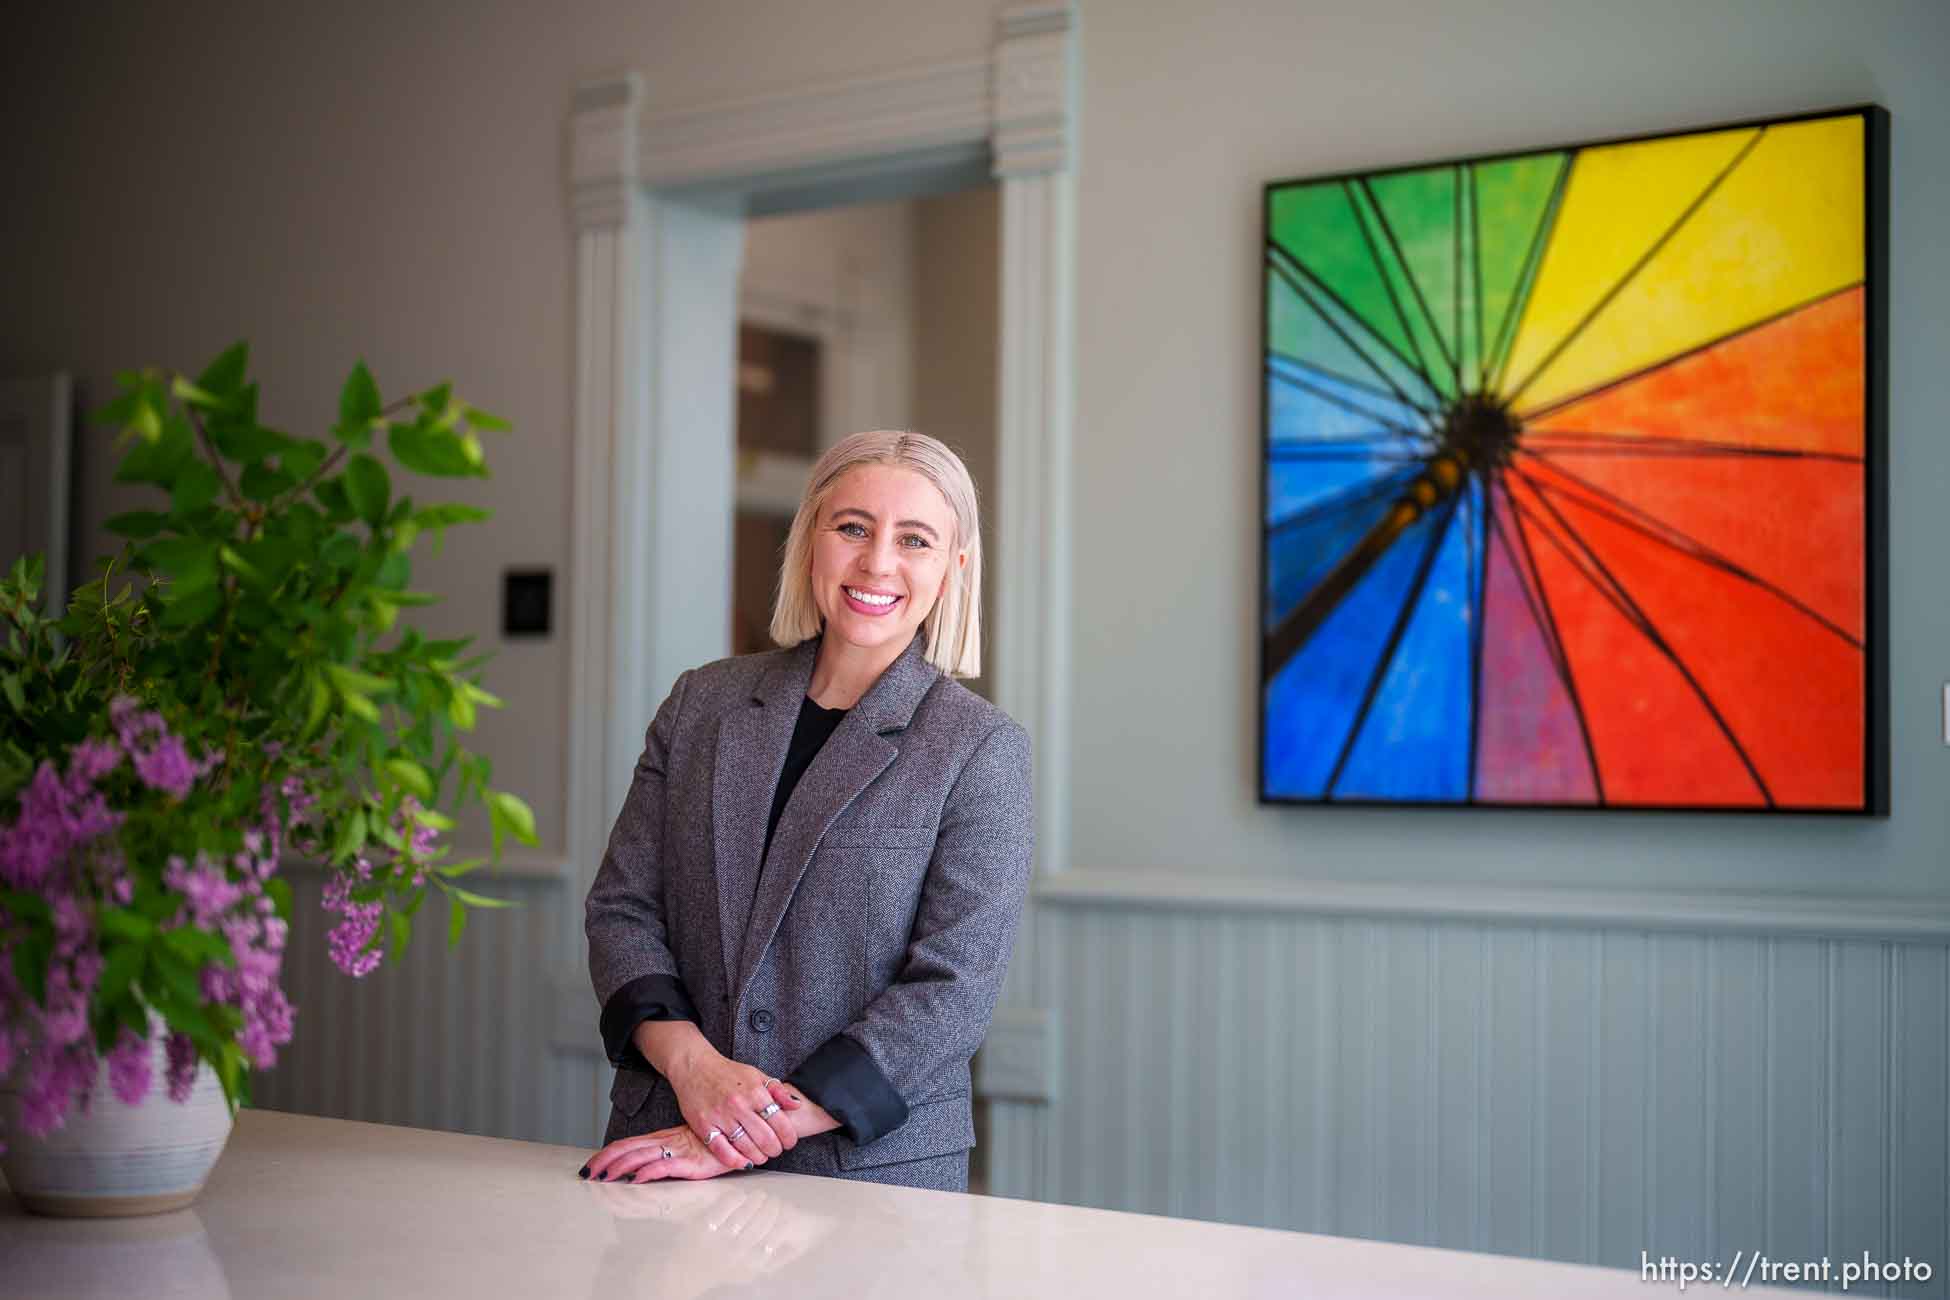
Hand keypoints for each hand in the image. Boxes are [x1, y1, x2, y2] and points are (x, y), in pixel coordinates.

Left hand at [581, 1123, 741, 1183]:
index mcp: (661, 1139)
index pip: (627, 1144)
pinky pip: (664, 1167)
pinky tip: (637, 1179)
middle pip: (627, 1149)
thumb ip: (663, 1154)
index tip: (590, 1165)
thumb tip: (638, 1168)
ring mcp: (676, 1152)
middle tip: (587, 1174)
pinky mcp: (690, 1163)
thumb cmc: (711, 1143)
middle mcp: (664, 1143)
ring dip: (619, 1167)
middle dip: (604, 1161)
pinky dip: (648, 1172)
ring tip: (603, 1177)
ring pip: (641, 1157)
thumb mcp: (682, 1146)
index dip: (606, 1154)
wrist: (740, 1136)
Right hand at [664, 1049, 803, 1167]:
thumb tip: (796, 1105)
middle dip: (775, 1149)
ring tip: (762, 1156)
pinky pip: (722, 1150)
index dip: (789, 1137)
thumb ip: (778, 1090)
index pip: (780, 1122)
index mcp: (755, 1091)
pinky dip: (735, 1160)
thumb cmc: (727, 1072)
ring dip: (759, 1157)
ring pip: (746, 1147)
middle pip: (765, 1138)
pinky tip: (744, 1162)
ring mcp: (720, 1116)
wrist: (695, 1066)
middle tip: (776, 1150)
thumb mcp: (756, 1075)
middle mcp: (738, 1104)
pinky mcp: (704, 1126)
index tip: (789, 1142)